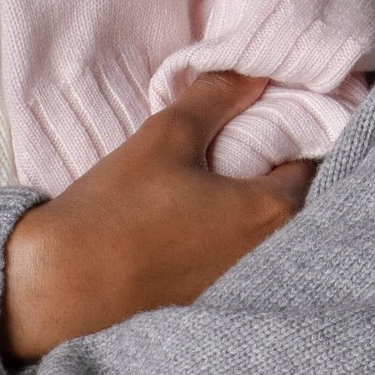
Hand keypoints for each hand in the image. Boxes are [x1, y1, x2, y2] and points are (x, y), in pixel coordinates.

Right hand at [1, 73, 313, 365]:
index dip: (294, 131)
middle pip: (289, 200)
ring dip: (246, 205)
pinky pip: (234, 259)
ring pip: (261, 232)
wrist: (63, 284)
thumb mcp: (168, 136)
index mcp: (270, 212)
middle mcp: (268, 256)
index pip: (311, 161)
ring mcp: (239, 287)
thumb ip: (217, 97)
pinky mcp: (208, 303)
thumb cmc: (119, 209)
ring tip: (211, 177)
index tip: (270, 114)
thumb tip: (254, 71)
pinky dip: (223, 237)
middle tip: (240, 140)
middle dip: (272, 169)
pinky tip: (188, 220)